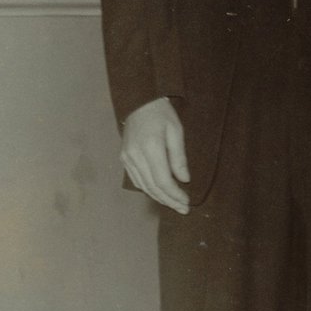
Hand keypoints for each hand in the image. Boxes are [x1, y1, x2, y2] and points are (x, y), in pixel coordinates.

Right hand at [120, 97, 190, 213]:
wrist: (138, 102)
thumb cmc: (161, 114)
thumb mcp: (176, 131)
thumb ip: (179, 157)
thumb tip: (184, 180)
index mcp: (150, 148)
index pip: (163, 180)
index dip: (175, 194)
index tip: (187, 202)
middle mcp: (135, 156)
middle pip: (153, 187)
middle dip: (169, 200)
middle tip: (183, 209)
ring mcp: (127, 158)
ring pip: (143, 186)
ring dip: (159, 197)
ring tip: (174, 204)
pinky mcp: (124, 158)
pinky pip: (136, 180)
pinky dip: (148, 189)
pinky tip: (159, 193)